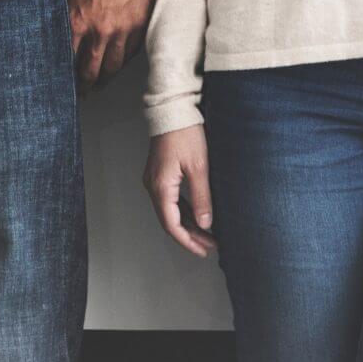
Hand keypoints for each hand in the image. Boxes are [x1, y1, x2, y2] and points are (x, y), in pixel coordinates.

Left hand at [68, 0, 156, 90]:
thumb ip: (66, 10)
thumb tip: (55, 23)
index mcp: (76, 22)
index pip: (67, 60)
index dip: (65, 75)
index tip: (63, 82)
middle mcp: (98, 31)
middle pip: (90, 71)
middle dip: (85, 86)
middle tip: (82, 93)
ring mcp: (121, 30)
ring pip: (112, 66)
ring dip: (104, 79)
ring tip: (100, 84)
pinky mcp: (139, 25)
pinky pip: (130, 52)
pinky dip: (122, 62)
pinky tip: (117, 65)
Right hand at [143, 125, 214, 257]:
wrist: (172, 111)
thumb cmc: (185, 134)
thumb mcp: (199, 167)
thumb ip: (202, 197)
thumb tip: (205, 224)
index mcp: (160, 187)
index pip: (172, 225)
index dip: (188, 241)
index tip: (203, 250)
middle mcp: (153, 186)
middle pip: (169, 220)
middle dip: (190, 236)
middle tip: (209, 246)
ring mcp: (154, 180)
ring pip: (170, 211)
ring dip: (188, 224)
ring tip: (206, 234)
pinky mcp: (159, 174)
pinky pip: (170, 199)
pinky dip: (184, 211)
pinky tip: (197, 215)